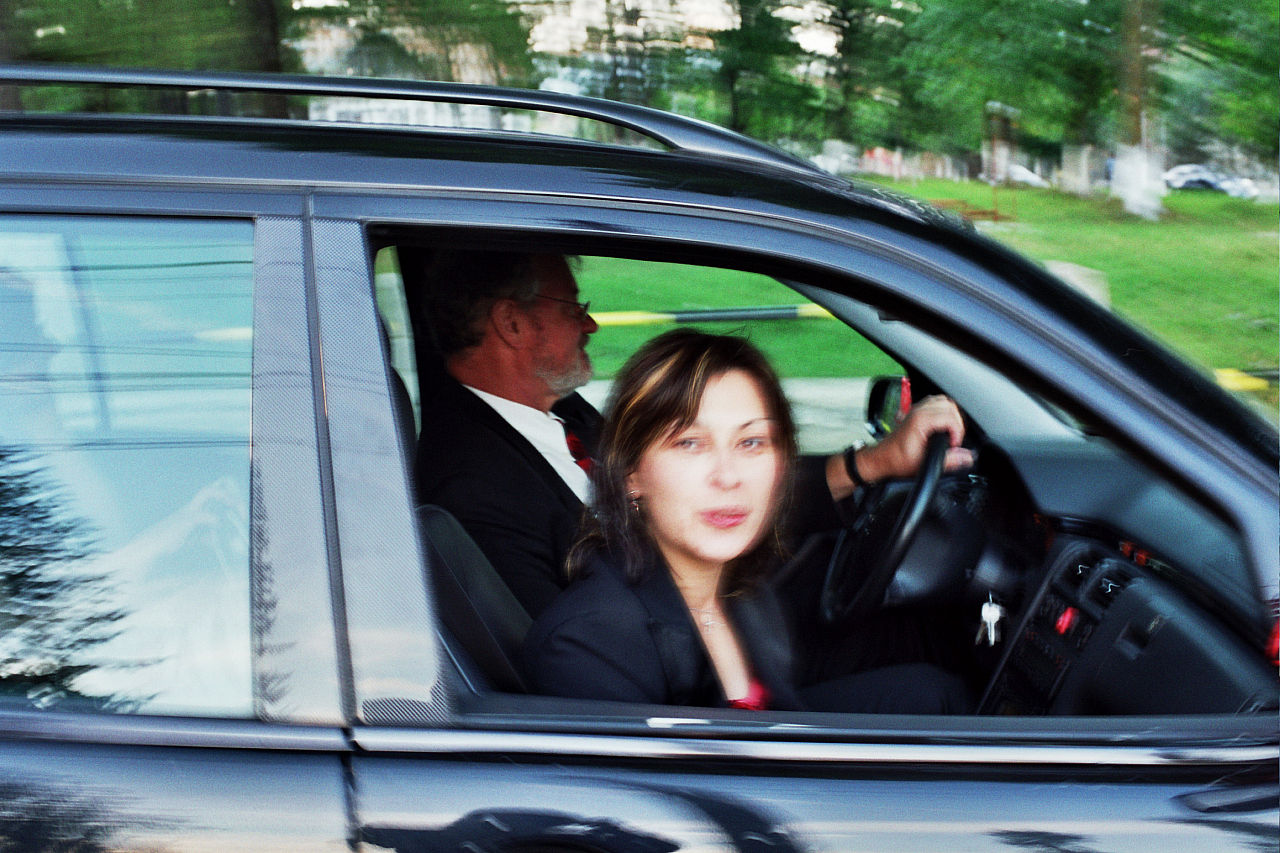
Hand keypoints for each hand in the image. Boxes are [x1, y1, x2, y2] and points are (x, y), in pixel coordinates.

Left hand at [854, 395, 972, 483]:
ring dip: (952, 416)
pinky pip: (936, 404)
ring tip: (950, 433)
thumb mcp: (924, 464)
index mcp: (920, 420)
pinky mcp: (916, 412)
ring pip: (944, 402)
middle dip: (957, 423)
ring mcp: (917, 409)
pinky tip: (943, 426)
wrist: (882, 459)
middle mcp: (918, 411)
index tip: (954, 444)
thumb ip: (948, 460)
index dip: (957, 432)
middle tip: (953, 439)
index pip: (950, 416)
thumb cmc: (897, 460)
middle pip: (949, 406)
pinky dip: (944, 412)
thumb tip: (966, 457)